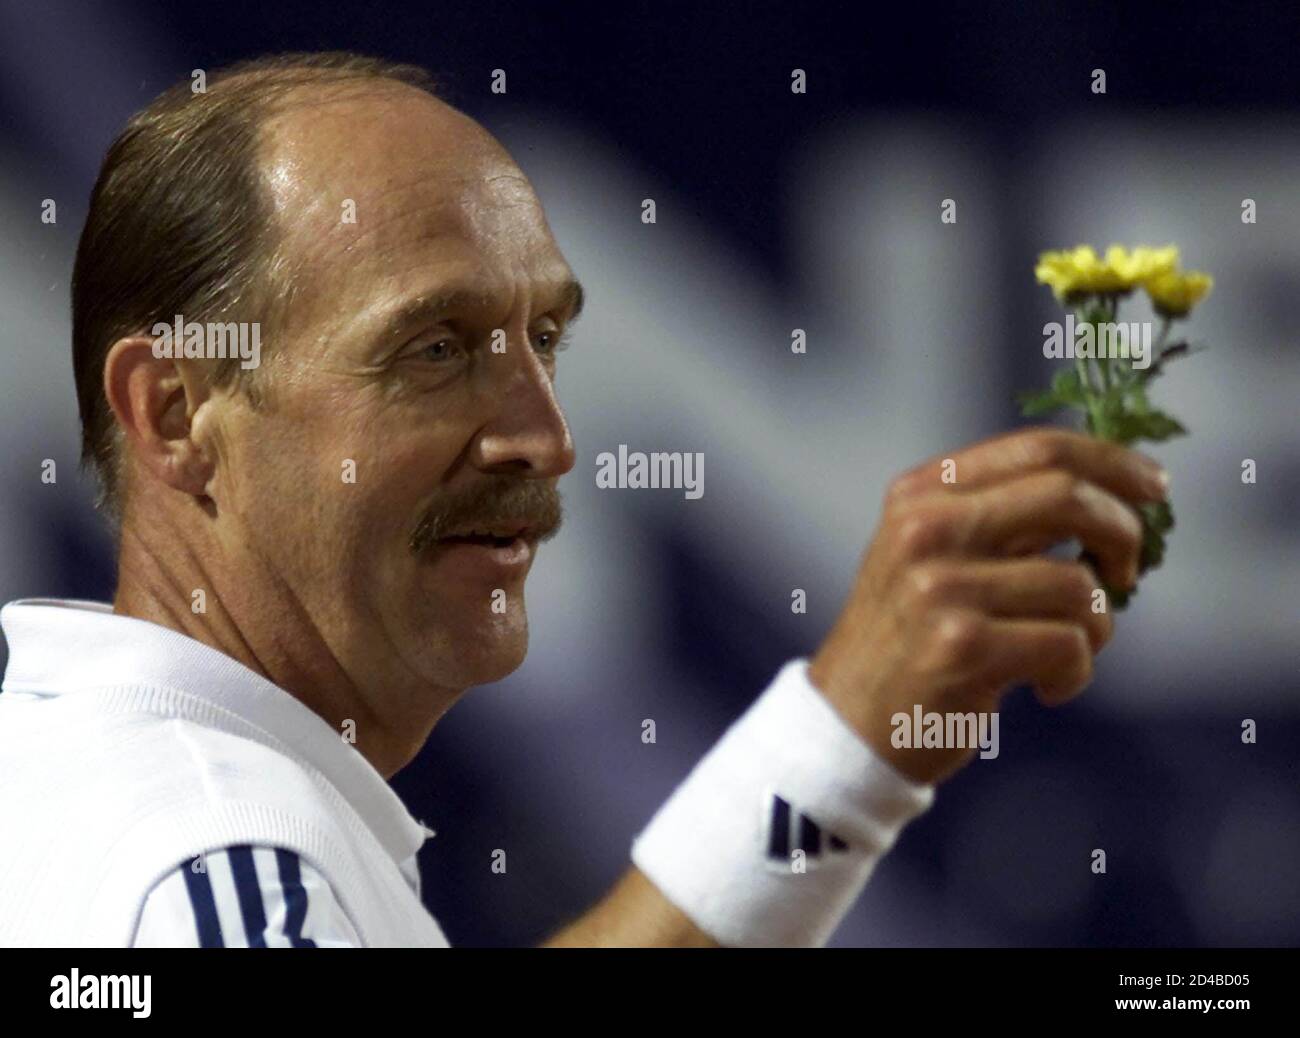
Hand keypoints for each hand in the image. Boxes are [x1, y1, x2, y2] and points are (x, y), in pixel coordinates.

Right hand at [807, 428, 1168, 784]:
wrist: (848, 724)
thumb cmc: (909, 640)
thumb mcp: (931, 556)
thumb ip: (999, 519)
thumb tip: (1107, 495)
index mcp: (920, 494)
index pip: (1036, 449)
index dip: (1110, 461)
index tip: (1151, 486)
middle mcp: (925, 529)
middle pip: (1066, 495)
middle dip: (1122, 530)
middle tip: (1130, 569)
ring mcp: (940, 587)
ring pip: (1079, 583)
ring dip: (1099, 626)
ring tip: (1069, 652)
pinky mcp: (961, 646)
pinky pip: (1069, 644)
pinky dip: (1076, 672)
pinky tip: (1046, 688)